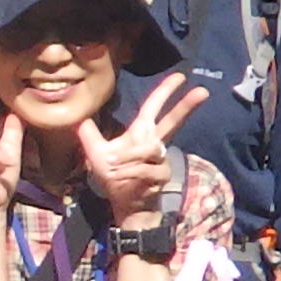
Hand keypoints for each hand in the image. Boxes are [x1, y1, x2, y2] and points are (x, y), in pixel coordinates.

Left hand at [77, 76, 210, 226]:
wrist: (125, 204)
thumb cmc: (115, 177)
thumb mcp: (96, 153)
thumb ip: (88, 133)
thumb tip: (76, 115)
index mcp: (142, 132)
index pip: (154, 107)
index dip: (165, 91)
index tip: (180, 77)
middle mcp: (155, 143)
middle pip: (173, 121)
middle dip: (186, 106)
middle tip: (203, 91)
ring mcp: (161, 159)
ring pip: (149, 149)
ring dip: (127, 158)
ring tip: (114, 167)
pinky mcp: (162, 175)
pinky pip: (144, 168)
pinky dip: (129, 173)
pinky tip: (121, 178)